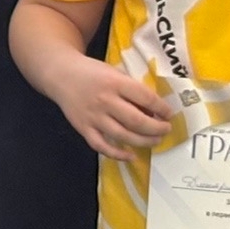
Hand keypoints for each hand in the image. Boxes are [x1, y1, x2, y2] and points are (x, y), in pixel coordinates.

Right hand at [48, 53, 174, 160]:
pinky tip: (130, 156)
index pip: (146, 99)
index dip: (162, 108)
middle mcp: (105, 101)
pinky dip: (117, 154)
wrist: (60, 75)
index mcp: (115, 83)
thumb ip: (132, 90)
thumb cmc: (93, 72)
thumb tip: (153, 111)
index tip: (169, 114)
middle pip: (137, 121)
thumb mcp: (115, 73)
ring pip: (123, 136)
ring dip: (144, 141)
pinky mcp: (83, 128)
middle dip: (157, 128)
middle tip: (166, 129)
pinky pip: (101, 146)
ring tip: (155, 140)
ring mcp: (93, 117)